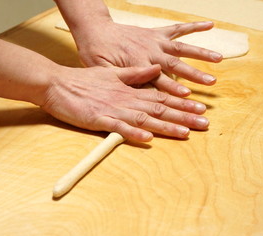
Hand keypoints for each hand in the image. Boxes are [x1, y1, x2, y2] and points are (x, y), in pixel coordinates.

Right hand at [41, 65, 208, 141]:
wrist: (58, 84)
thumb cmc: (84, 80)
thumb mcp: (112, 73)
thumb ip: (135, 73)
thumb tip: (156, 69)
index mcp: (129, 89)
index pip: (160, 96)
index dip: (181, 103)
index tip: (200, 108)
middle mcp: (125, 99)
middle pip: (159, 109)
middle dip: (183, 116)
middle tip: (205, 123)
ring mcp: (112, 110)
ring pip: (144, 119)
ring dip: (166, 126)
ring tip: (186, 133)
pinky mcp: (98, 120)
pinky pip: (118, 128)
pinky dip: (133, 133)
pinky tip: (148, 139)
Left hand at [73, 20, 222, 96]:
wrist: (95, 30)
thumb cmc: (96, 53)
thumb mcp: (102, 70)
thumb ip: (120, 80)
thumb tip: (136, 93)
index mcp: (137, 64)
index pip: (158, 80)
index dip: (172, 89)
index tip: (187, 96)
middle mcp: (150, 52)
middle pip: (175, 66)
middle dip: (194, 75)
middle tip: (211, 82)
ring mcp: (155, 41)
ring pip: (181, 48)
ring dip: (200, 53)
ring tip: (219, 59)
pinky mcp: (156, 33)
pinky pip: (177, 29)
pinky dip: (194, 27)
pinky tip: (210, 26)